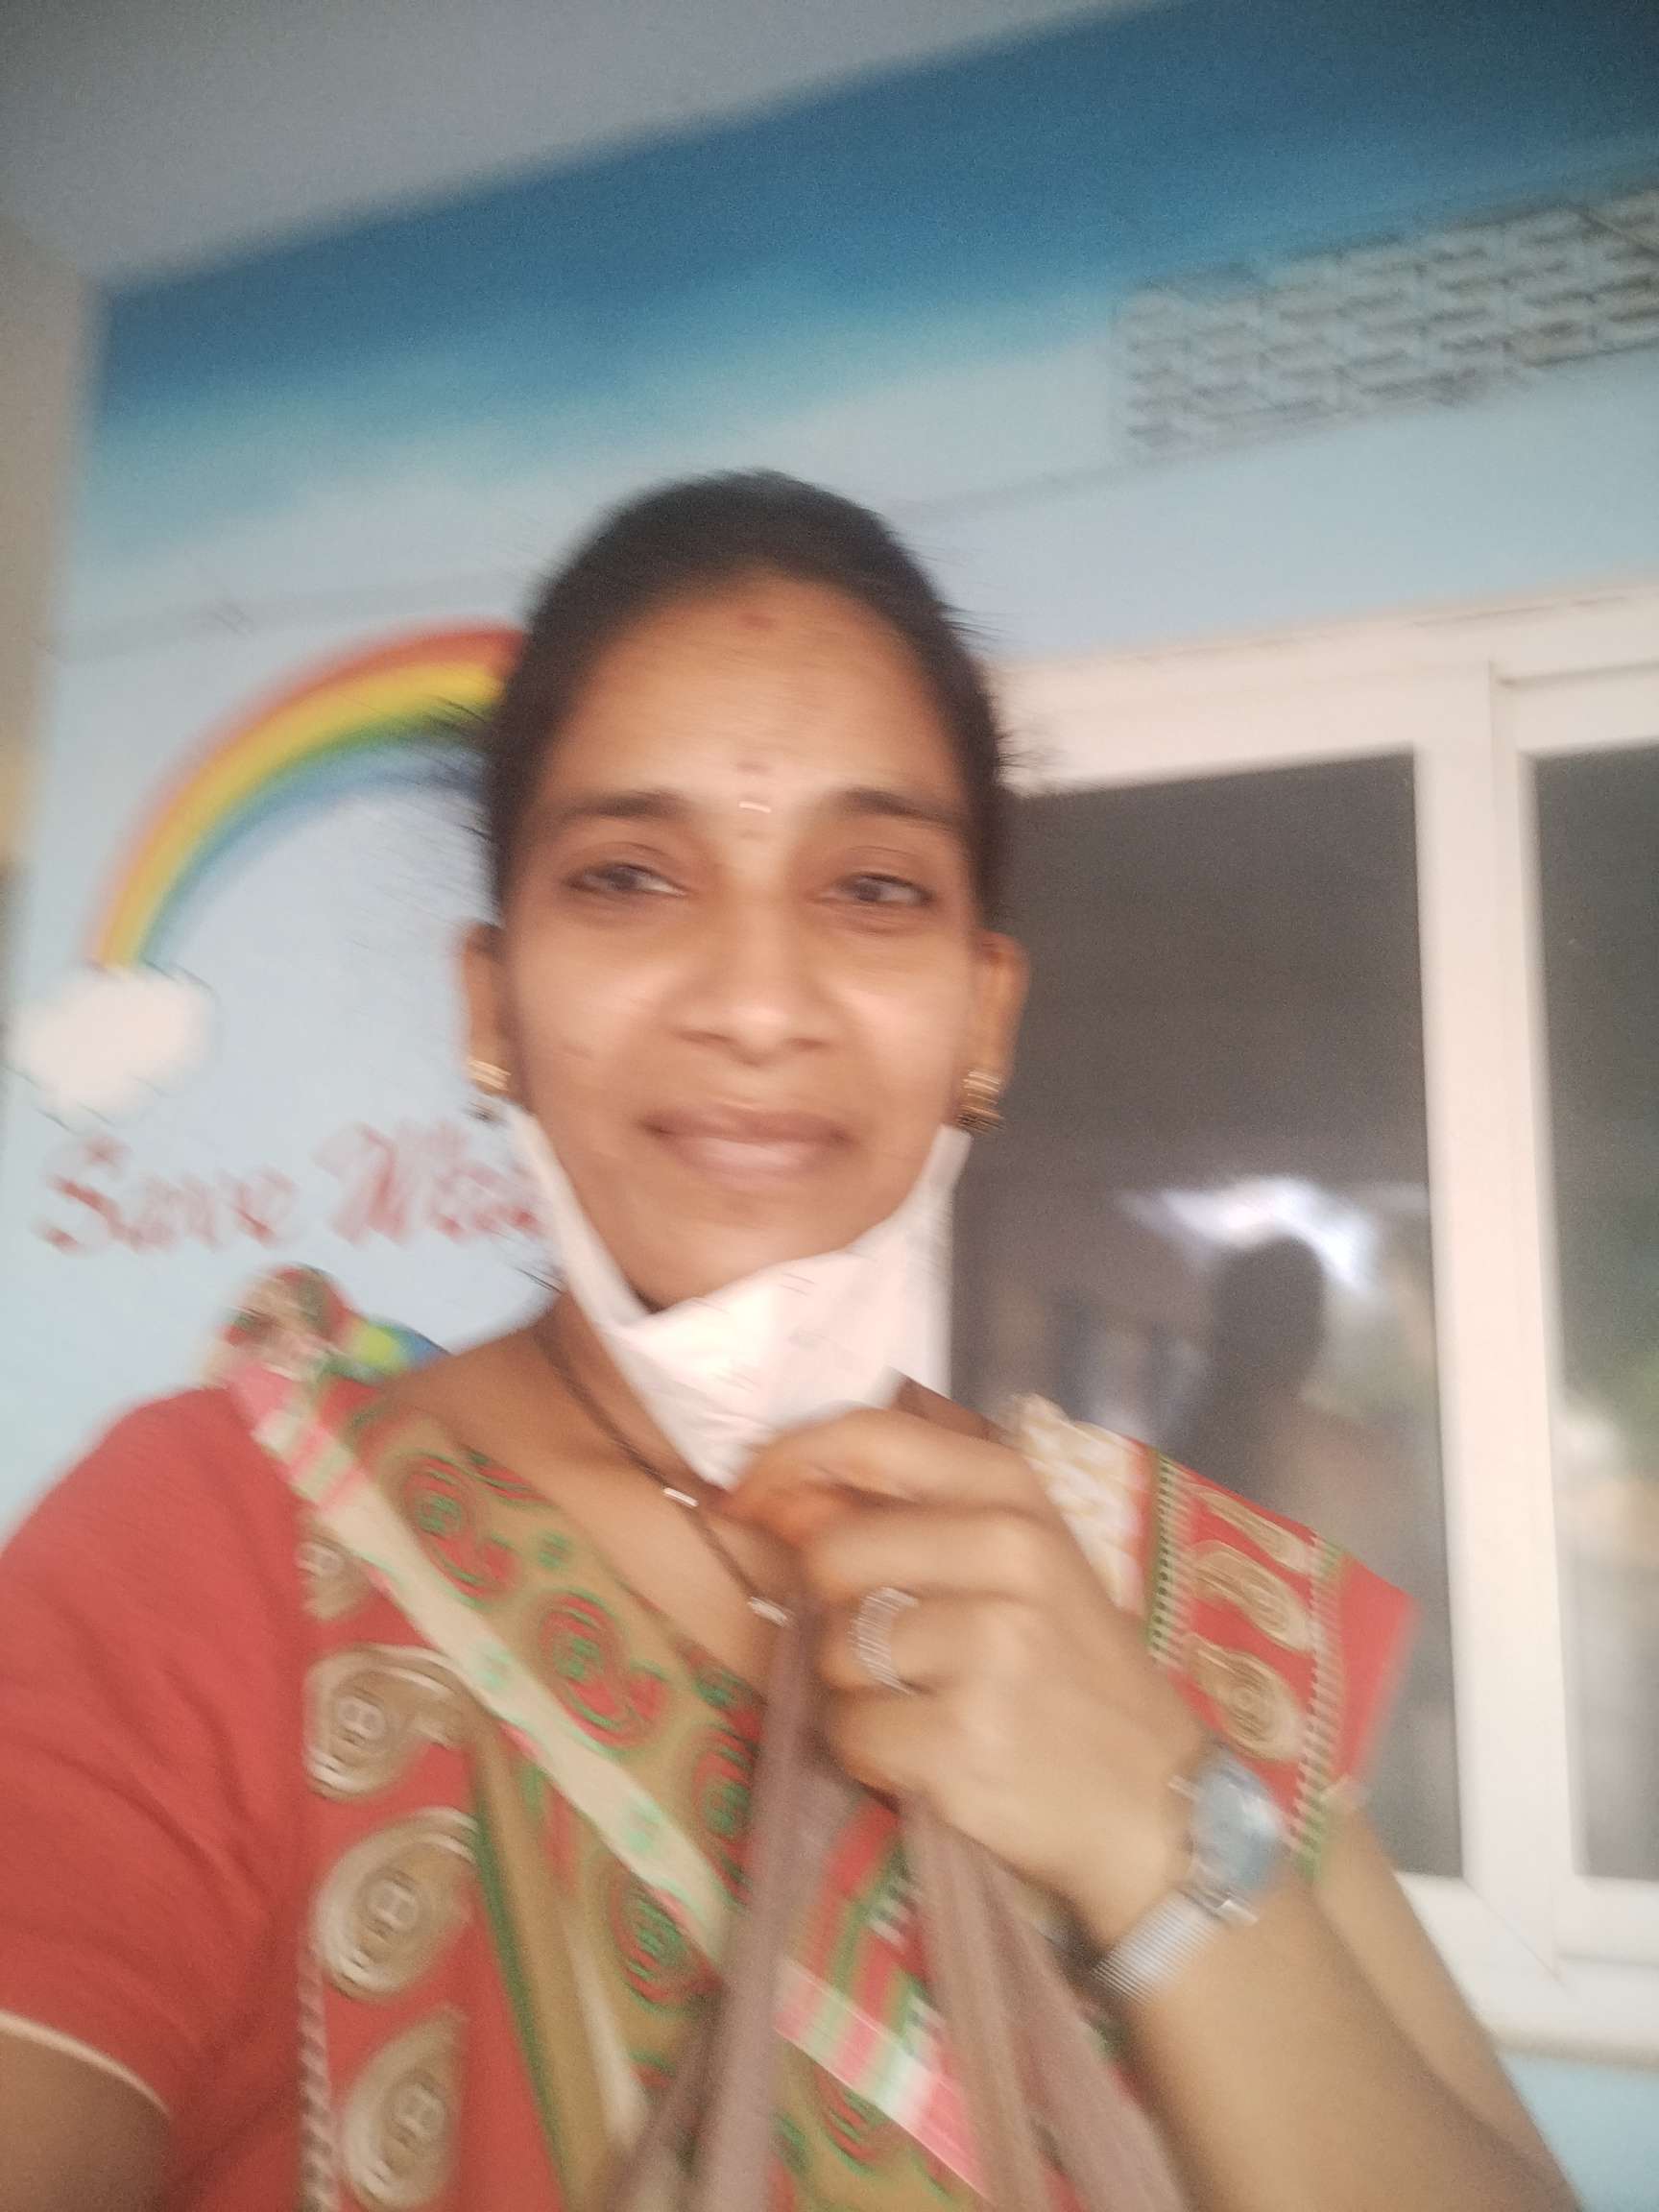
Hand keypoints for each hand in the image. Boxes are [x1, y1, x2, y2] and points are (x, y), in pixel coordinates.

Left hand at [725, 1405, 1207, 1944]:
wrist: (1153, 1801)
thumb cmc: (1067, 1668)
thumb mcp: (1017, 1564)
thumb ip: (906, 1517)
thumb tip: (773, 1493)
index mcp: (1016, 1495)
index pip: (868, 1439)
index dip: (785, 1463)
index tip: (746, 1499)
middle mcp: (1009, 1554)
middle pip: (829, 1556)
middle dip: (832, 1609)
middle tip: (892, 1648)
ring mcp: (990, 1648)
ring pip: (832, 1652)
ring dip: (857, 1690)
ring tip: (930, 1704)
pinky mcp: (964, 1738)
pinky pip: (848, 1733)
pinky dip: (870, 1754)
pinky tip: (931, 1753)